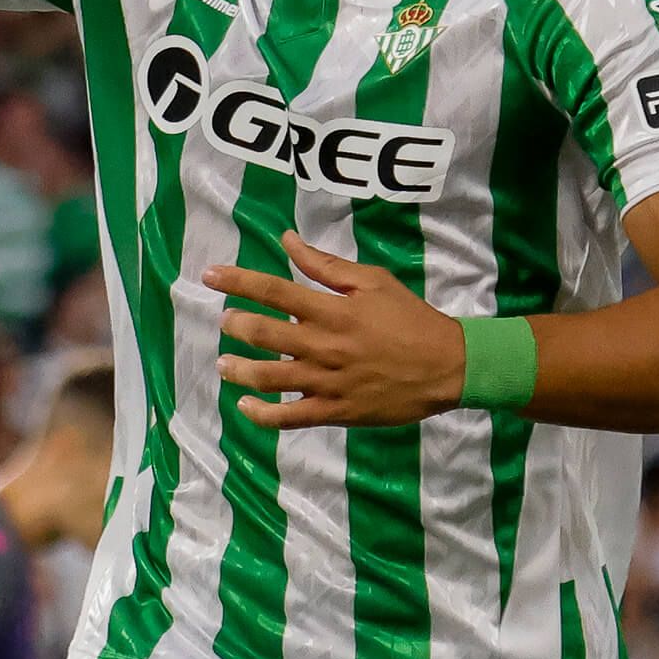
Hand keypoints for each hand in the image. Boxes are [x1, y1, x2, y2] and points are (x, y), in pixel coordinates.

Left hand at [209, 239, 468, 428]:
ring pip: (268, 378)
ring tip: (224, 364)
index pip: (274, 291)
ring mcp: (327, 381)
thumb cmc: (410, 318)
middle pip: (264, 334)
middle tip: (226, 321)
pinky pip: (288, 418)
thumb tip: (286, 240)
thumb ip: (325, 264)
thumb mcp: (373, 282)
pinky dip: (261, 415)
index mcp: (332, 310)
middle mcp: (324, 345)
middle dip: (237, 325)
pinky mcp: (334, 411)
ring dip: (239, 370)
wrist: (448, 365)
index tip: (209, 275)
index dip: (238, 281)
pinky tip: (245, 407)